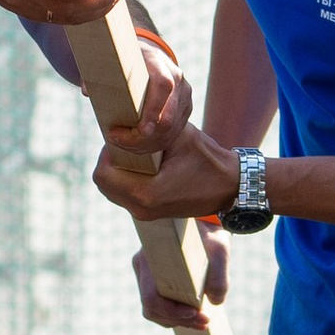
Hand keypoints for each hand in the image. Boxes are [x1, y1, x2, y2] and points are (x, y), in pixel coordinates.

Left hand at [94, 117, 235, 219]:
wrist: (231, 188)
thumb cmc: (208, 160)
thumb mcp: (179, 137)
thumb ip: (149, 130)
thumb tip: (125, 119)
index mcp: (146, 193)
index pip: (103, 174)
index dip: (107, 152)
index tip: (121, 137)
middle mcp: (141, 209)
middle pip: (103, 183)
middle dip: (110, 160)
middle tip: (127, 144)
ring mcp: (144, 214)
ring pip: (111, 190)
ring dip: (117, 170)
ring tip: (136, 153)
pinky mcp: (149, 213)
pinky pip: (123, 194)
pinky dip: (126, 178)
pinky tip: (143, 165)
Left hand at [99, 40, 194, 178]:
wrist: (148, 57)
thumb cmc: (125, 62)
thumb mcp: (111, 61)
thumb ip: (98, 73)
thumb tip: (87, 91)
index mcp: (159, 63)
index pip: (163, 86)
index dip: (154, 110)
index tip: (140, 130)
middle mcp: (177, 80)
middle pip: (168, 118)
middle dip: (143, 138)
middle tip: (116, 139)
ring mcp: (183, 97)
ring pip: (170, 131)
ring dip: (146, 145)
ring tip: (122, 144)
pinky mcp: (184, 110)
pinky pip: (172, 134)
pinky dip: (153, 145)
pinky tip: (135, 146)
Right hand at [133, 221, 228, 332]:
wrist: (202, 221)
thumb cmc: (208, 231)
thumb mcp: (219, 249)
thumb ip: (219, 276)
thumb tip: (215, 302)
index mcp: (150, 260)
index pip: (151, 298)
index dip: (172, 312)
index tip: (196, 313)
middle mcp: (143, 268)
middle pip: (152, 308)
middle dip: (179, 320)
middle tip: (205, 322)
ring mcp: (146, 274)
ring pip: (153, 310)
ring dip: (177, 320)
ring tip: (202, 321)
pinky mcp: (154, 279)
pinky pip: (157, 305)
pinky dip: (174, 315)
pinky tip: (193, 314)